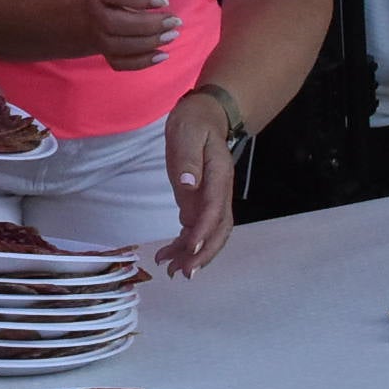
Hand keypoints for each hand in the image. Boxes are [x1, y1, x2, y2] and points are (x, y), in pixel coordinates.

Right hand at [85, 0, 181, 69]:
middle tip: (174, 21)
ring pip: (117, 46)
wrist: (92, 0)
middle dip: (149, 25)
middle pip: (114, 23)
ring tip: (172, 35)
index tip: (164, 1)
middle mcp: (94, 10)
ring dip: (148, 44)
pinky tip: (161, 55)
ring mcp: (97, 33)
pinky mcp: (104, 50)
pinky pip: (119, 63)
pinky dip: (141, 62)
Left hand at [154, 93, 237, 275]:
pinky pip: (196, 229)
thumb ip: (188, 158)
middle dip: (204, 254)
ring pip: (209, 235)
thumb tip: (188, 184)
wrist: (205, 116)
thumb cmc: (195, 123)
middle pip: (219, 230)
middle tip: (185, 272)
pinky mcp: (200, 203)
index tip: (191, 249)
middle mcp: (220, 193)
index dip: (204, 231)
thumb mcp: (187, 133)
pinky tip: (168, 256)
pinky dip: (184, 246)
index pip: (214, 208)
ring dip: (194, 255)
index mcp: (219, 175)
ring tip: (172, 271)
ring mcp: (211, 200)